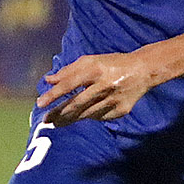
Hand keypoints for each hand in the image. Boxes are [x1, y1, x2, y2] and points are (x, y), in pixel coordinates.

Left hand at [37, 51, 159, 123]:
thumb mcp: (91, 61)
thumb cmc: (112, 64)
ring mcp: (114, 99)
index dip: (53, 95)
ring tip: (57, 123)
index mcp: (96, 69)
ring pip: (87, 113)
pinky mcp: (122, 110)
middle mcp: (105, 85)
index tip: (40, 104)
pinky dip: (90, 116)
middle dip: (59, 113)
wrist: (143, 70)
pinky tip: (83, 116)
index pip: (70, 84)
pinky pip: (100, 117)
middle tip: (46, 120)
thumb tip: (48, 80)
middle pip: (77, 103)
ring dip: (70, 119)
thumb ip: (69, 70)